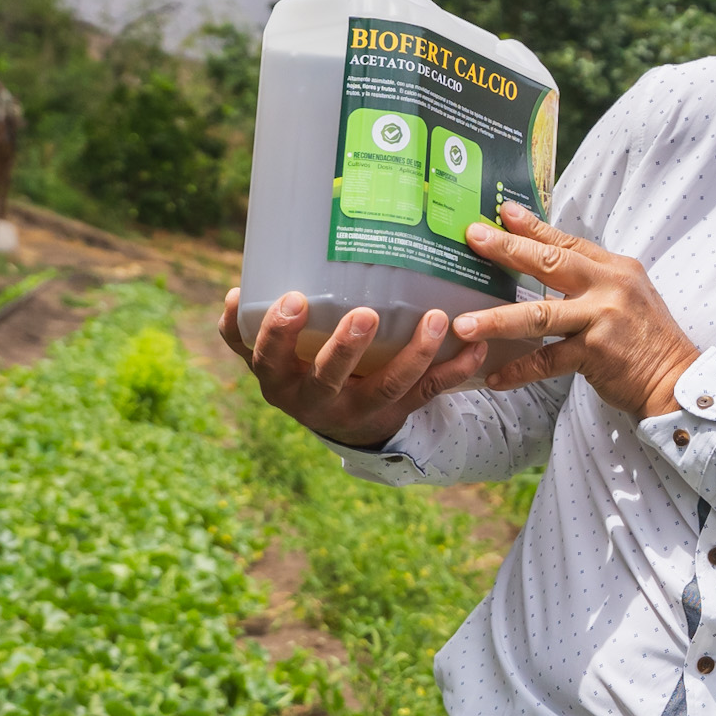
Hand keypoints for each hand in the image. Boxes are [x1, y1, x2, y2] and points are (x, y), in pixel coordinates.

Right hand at [218, 288, 489, 448]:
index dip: (279, 334)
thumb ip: (247, 329)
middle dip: (348, 347)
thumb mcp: (270, 357)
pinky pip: (433, 391)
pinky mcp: (402, 408)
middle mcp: (320, 401)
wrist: (339, 424)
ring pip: (391, 386)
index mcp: (281, 381)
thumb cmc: (299, 370)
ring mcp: (364, 407)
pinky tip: (478, 346)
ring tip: (436, 319)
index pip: (271, 360)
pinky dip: (459, 369)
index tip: (294, 299)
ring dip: (416, 354)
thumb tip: (236, 292)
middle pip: (332, 377)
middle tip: (365, 313)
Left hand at [454, 200, 700, 417]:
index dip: (534, 227)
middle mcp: (610, 287)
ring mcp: (603, 319)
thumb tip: (550, 266)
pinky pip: (547, 361)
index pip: (567, 243)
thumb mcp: (628, 296)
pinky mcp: (596, 353)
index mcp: (616, 269)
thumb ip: (595, 281)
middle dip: (508, 250)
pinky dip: (519, 370)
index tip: (505, 212)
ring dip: (498, 320)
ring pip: (540, 315)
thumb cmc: (648, 339)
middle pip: (550, 264)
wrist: (676, 379)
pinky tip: (494, 375)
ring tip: (464, 323)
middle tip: (474, 238)